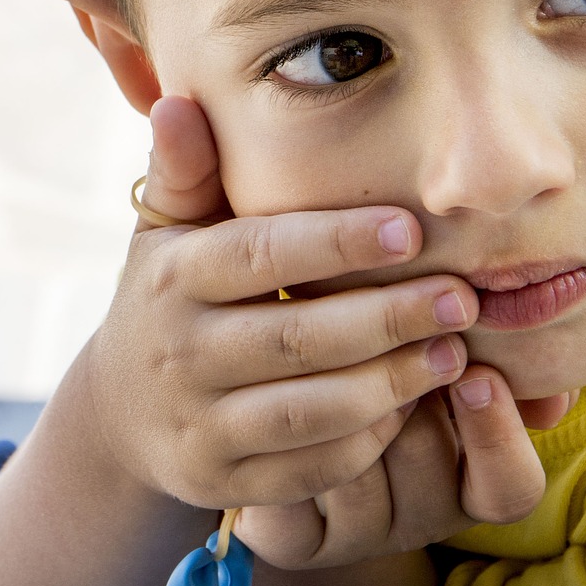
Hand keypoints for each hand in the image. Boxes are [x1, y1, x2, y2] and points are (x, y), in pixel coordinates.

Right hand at [84, 95, 479, 508]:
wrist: (121, 412)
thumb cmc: (173, 295)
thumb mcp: (168, 230)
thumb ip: (187, 171)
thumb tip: (180, 100)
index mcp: (173, 277)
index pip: (261, 253)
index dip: (337, 243)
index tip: (412, 229)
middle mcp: (179, 355)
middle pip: (296, 338)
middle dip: (389, 319)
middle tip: (464, 298)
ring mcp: (199, 427)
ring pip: (308, 412)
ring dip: (391, 384)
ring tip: (456, 352)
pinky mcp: (222, 485)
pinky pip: (308, 471)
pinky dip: (366, 442)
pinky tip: (415, 407)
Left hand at [232, 369, 568, 568]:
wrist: (300, 395)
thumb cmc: (404, 354)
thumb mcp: (462, 353)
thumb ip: (515, 362)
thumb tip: (556, 397)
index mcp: (475, 484)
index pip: (509, 489)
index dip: (496, 436)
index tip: (478, 374)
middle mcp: (421, 520)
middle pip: (425, 461)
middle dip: (407, 388)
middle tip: (391, 332)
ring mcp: (356, 534)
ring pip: (357, 467)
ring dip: (346, 396)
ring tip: (332, 339)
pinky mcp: (293, 539)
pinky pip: (297, 483)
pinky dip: (296, 426)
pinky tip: (291, 380)